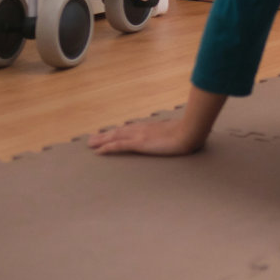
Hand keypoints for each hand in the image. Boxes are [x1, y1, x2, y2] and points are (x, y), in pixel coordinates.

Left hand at [89, 116, 205, 156]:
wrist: (189, 132)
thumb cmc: (187, 132)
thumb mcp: (177, 132)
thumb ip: (171, 133)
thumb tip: (173, 135)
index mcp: (150, 127)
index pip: (129, 129)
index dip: (117, 132)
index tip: (108, 133)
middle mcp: (141, 129)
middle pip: (118, 132)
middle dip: (104, 135)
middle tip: (91, 139)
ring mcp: (139, 135)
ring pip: (115, 137)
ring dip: (101, 140)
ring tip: (90, 144)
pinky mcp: (139, 143)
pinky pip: (119, 145)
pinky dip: (107, 148)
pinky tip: (99, 151)